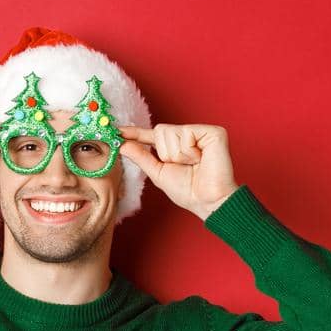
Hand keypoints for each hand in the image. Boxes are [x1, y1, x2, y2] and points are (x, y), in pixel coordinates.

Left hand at [119, 124, 239, 218]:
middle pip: (160, 130)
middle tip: (184, 165)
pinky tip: (201, 158)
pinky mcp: (213, 132)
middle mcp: (189, 136)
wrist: (208, 201)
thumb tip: (123, 144)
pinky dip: (189, 151)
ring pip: (171, 131)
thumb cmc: (189, 191)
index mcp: (177, 146)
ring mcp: (201, 133)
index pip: (153, 136)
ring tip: (194, 163)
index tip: (117, 130)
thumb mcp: (158, 174)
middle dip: (166, 153)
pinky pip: (186, 134)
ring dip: (178, 154)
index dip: (135, 132)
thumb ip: (141, 157)